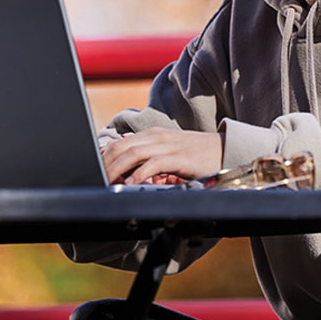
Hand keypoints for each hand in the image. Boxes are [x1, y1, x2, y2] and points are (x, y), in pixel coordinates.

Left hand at [101, 127, 223, 184]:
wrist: (225, 150)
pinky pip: (153, 164)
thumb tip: (126, 156)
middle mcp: (157, 137)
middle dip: (105, 165)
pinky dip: (139, 175)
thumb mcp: (169, 149)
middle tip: (97, 181)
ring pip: (133, 154)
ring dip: (117, 170)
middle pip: (121, 148)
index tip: (95, 174)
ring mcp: (168, 146)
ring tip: (108, 183)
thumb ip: (149, 152)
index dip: (103, 159)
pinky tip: (131, 184)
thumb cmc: (197, 154)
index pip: (119, 144)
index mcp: (152, 135)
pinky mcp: (179, 157)